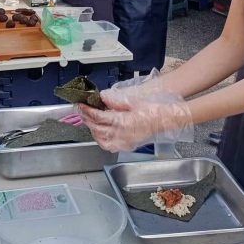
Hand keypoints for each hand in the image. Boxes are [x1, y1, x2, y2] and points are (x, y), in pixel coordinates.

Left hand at [79, 88, 193, 152]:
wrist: (164, 121)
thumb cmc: (152, 110)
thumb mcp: (133, 101)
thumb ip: (115, 100)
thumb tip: (101, 97)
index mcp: (122, 121)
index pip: (97, 117)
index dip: (86, 111)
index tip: (79, 105)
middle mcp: (121, 134)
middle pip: (96, 128)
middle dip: (86, 118)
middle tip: (80, 110)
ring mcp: (123, 142)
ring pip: (100, 139)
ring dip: (91, 129)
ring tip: (88, 119)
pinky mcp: (126, 146)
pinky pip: (108, 146)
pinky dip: (100, 139)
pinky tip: (99, 132)